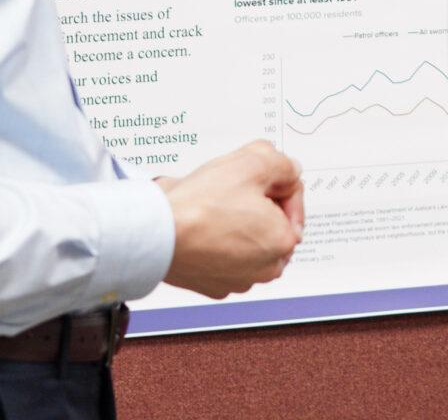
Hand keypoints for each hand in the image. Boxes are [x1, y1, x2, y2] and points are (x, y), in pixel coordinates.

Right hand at [157, 140, 304, 297]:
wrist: (155, 234)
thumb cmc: (200, 206)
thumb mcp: (253, 162)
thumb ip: (283, 164)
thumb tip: (289, 171)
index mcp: (283, 241)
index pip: (292, 203)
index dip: (275, 183)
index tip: (256, 179)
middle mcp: (265, 268)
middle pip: (271, 225)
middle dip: (258, 206)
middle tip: (234, 190)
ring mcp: (238, 280)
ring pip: (247, 242)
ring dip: (237, 225)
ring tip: (215, 208)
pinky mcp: (212, 285)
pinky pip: (223, 258)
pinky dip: (217, 244)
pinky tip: (204, 228)